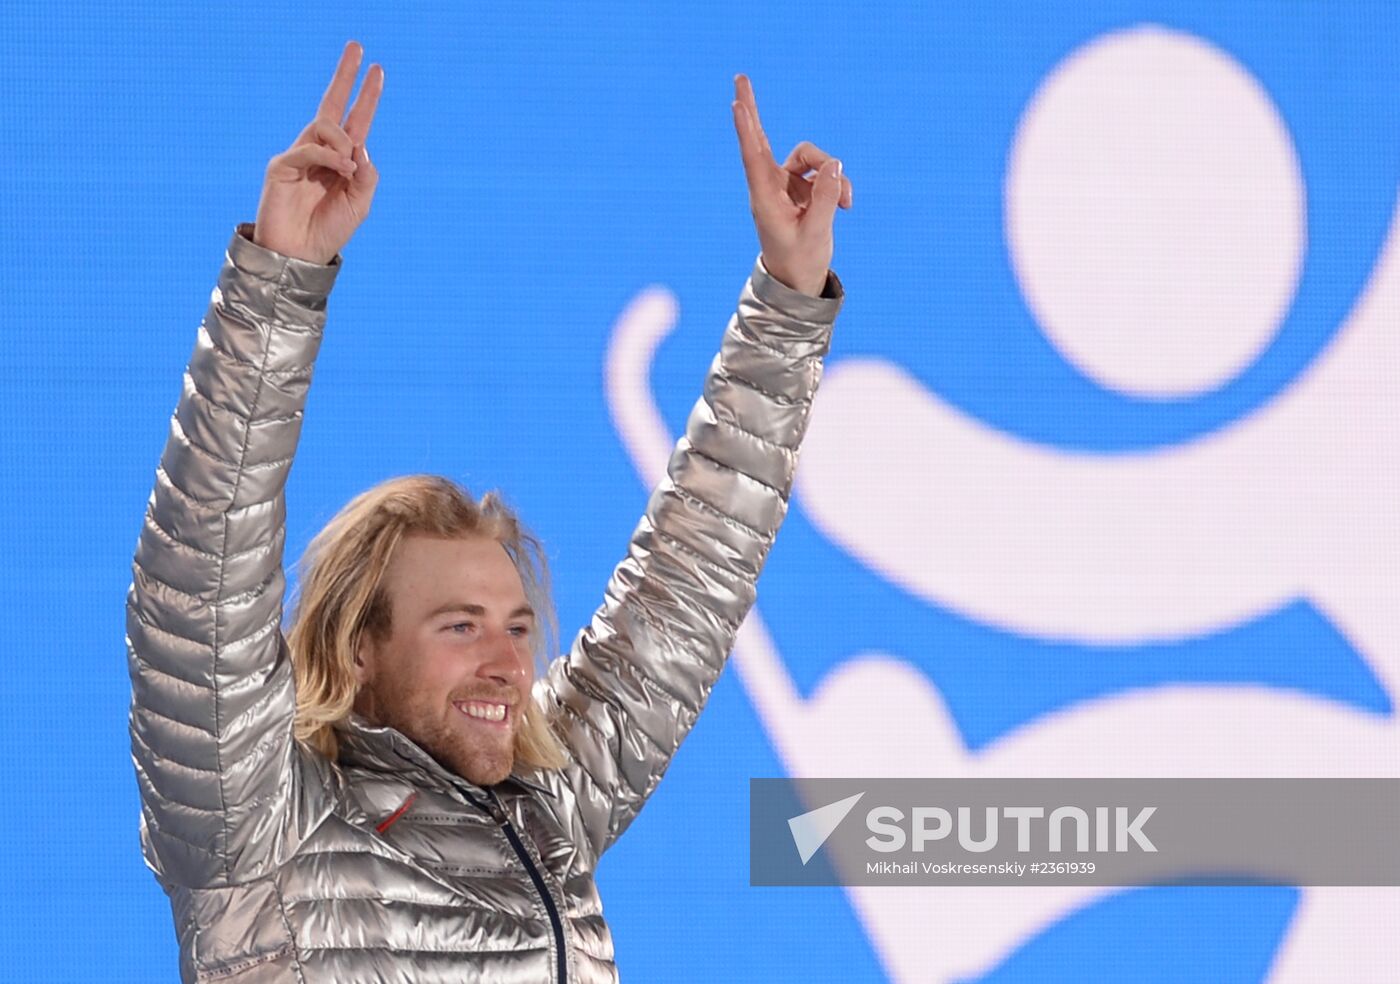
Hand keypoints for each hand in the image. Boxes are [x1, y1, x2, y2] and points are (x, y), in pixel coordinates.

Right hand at [252, 40, 383, 264]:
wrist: (301, 255)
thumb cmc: (330, 230)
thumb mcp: (360, 204)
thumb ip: (366, 175)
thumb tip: (361, 144)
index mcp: (342, 160)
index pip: (355, 121)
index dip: (365, 96)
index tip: (377, 70)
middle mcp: (320, 152)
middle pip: (332, 106)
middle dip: (345, 76)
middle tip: (357, 47)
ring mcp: (300, 156)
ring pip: (325, 126)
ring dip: (343, 140)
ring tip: (349, 166)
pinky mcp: (281, 165)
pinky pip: (309, 148)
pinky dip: (328, 155)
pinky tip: (342, 167)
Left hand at [731, 75, 851, 296]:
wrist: (800, 279)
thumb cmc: (800, 260)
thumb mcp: (817, 232)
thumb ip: (827, 198)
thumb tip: (836, 164)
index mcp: (765, 199)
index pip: (754, 158)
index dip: (748, 130)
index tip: (737, 104)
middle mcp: (772, 187)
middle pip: (760, 139)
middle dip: (753, 110)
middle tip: (740, 77)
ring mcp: (787, 185)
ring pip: (813, 158)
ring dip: (833, 174)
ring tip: (847, 204)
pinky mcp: (803, 188)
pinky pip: (825, 172)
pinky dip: (839, 184)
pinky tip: (847, 205)